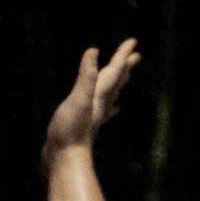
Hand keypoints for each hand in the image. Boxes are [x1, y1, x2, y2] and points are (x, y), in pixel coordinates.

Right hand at [42, 40, 140, 161]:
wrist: (64, 158)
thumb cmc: (70, 130)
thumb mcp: (78, 99)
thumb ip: (86, 77)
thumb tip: (93, 51)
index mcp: (98, 95)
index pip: (114, 71)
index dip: (123, 55)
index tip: (133, 42)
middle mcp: (100, 104)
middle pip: (116, 82)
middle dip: (124, 68)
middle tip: (135, 57)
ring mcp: (94, 116)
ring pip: (110, 96)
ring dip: (117, 85)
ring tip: (123, 78)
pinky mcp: (85, 125)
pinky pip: (101, 111)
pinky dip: (108, 106)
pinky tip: (111, 109)